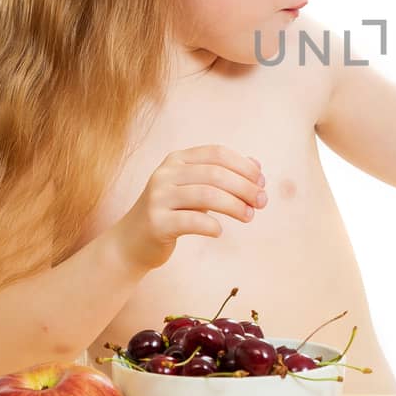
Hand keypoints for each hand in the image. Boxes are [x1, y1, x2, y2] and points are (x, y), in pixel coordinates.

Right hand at [114, 145, 266, 272]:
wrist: (132, 242)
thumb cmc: (173, 213)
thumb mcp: (195, 189)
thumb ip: (222, 176)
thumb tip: (258, 166)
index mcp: (177, 160)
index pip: (217, 153)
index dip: (244, 166)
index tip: (262, 182)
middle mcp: (165, 173)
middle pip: (215, 174)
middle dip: (245, 187)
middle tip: (262, 203)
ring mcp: (158, 197)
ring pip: (206, 195)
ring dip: (235, 206)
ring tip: (249, 216)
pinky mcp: (156, 222)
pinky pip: (192, 221)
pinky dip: (212, 226)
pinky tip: (219, 232)